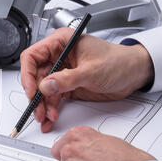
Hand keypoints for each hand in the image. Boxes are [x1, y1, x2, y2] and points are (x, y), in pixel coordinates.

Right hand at [20, 28, 153, 132]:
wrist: (134, 73)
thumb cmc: (118, 62)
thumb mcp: (92, 70)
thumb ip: (67, 79)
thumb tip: (46, 85)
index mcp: (61, 43)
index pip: (32, 56)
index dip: (27, 74)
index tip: (31, 91)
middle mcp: (58, 56)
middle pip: (35, 76)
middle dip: (35, 95)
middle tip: (38, 110)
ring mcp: (61, 72)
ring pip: (42, 90)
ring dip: (42, 105)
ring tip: (45, 117)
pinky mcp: (65, 85)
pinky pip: (52, 98)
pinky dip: (49, 109)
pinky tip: (50, 117)